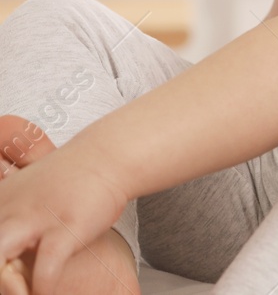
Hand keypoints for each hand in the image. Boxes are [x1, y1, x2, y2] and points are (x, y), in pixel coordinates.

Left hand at [0, 140, 128, 294]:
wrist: (106, 157)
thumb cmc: (65, 182)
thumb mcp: (21, 195)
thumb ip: (6, 217)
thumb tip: (5, 254)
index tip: (8, 267)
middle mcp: (7, 211)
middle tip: (11, 285)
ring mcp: (36, 219)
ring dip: (9, 286)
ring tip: (24, 292)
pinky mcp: (66, 228)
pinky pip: (45, 269)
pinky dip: (43, 289)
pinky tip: (47, 292)